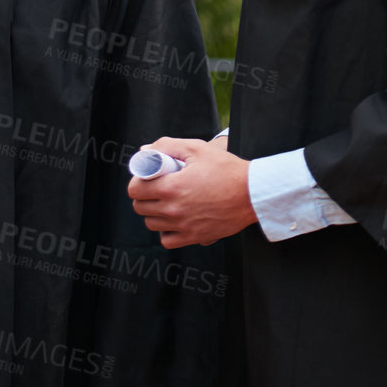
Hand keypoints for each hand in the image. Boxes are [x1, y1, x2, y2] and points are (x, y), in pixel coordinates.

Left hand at [128, 135, 254, 246]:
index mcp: (171, 186)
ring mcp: (184, 226)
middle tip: (156, 186)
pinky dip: (166, 231)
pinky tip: (174, 219)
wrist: (251, 193)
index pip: (135, 189)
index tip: (146, 176)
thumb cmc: (226, 170)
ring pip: (151, 224)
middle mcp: (174, 209)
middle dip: (144, 195)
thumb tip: (145, 151)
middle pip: (140, 207)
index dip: (137, 181)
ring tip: (166, 201)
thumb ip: (166, 146)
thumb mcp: (196, 149)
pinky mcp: (195, 237)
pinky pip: (167, 240)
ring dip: (153, 212)